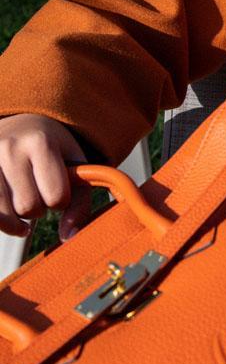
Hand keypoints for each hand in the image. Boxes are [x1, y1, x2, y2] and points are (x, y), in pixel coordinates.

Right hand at [0, 114, 91, 241]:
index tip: (57, 187)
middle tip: (37, 189)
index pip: (56, 197)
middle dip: (38, 207)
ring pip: (4, 215)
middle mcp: (9, 148)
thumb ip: (79, 203)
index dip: (61, 199)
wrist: (21, 126)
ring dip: (17, 215)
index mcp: (40, 142)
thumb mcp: (75, 167)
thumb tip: (67, 237)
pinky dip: (1, 221)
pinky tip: (7, 215)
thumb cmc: (54, 152)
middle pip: (28, 208)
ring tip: (22, 197)